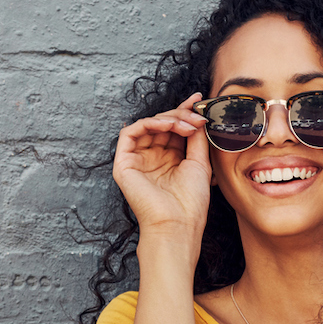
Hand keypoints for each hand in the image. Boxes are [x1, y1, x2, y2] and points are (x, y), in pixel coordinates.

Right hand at [113, 93, 211, 254]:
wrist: (177, 223)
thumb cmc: (190, 202)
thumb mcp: (199, 162)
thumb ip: (195, 137)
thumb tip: (196, 114)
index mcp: (168, 160)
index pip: (173, 129)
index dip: (184, 112)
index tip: (199, 100)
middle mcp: (151, 159)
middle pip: (161, 124)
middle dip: (181, 115)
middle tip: (197, 118)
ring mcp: (136, 161)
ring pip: (147, 125)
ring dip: (168, 119)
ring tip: (186, 125)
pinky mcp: (123, 165)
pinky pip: (130, 133)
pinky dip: (148, 123)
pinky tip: (167, 125)